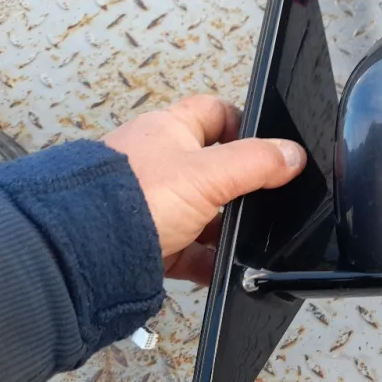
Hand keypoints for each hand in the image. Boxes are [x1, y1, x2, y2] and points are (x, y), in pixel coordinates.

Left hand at [103, 94, 305, 284]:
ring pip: (203, 213)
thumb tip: (293, 154)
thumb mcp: (209, 174)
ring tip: (245, 241)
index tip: (268, 147)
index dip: (244, 125)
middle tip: (260, 200)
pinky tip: (223, 268)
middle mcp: (159, 164)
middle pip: (213, 169)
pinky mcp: (152, 240)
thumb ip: (256, 162)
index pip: (215, 113)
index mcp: (169, 131)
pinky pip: (189, 250)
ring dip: (224, 228)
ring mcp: (155, 203)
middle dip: (239, 188)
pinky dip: (208, 260)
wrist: (88, 249)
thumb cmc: (135, 196)